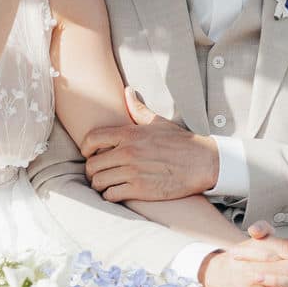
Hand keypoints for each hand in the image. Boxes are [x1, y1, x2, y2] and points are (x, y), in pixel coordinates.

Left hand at [83, 89, 218, 200]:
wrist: (202, 163)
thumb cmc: (180, 142)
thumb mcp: (158, 122)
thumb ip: (138, 109)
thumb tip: (127, 92)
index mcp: (129, 134)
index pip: (92, 139)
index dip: (85, 148)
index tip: (89, 153)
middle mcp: (127, 153)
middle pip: (92, 164)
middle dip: (92, 170)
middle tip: (98, 172)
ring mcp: (132, 172)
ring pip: (99, 181)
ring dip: (99, 184)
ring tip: (106, 183)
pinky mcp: (140, 189)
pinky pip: (111, 195)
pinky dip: (110, 195)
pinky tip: (116, 192)